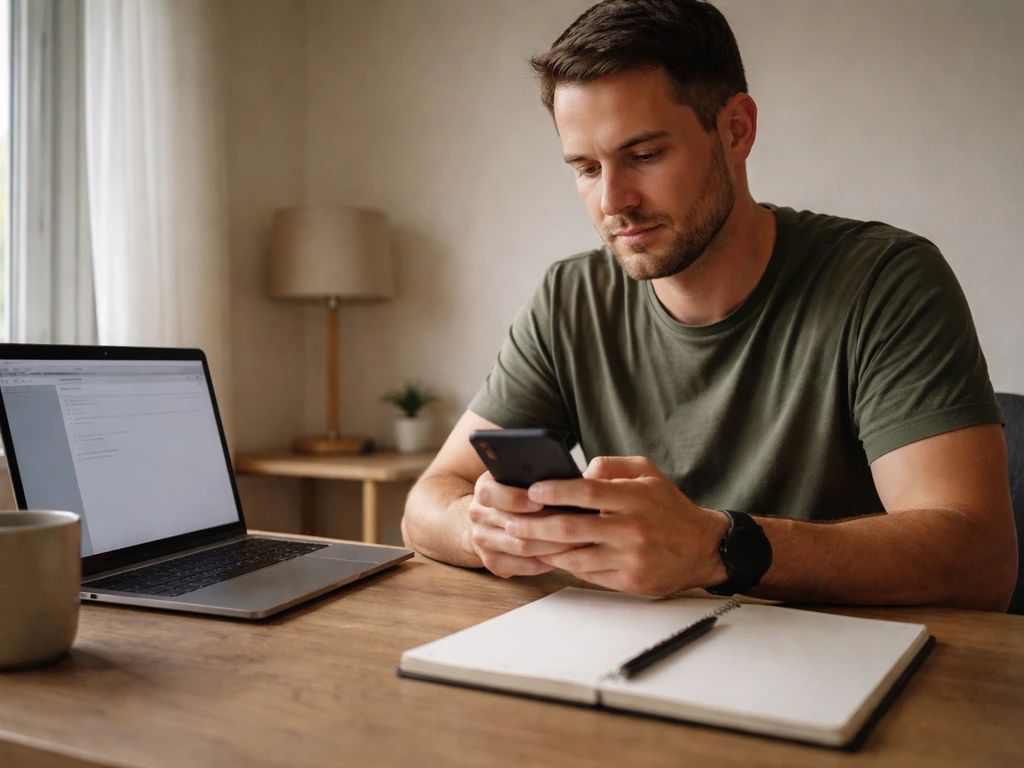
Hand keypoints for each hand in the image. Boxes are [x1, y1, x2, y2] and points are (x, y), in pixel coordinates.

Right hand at [466, 471, 588, 577]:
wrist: (488, 519)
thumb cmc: (515, 494)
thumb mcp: (520, 478)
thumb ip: (541, 475)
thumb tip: (582, 472)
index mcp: (484, 489)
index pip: (490, 493)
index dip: (516, 498)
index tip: (541, 502)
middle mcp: (478, 515)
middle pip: (512, 524)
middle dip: (548, 525)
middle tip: (577, 524)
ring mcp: (482, 540)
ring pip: (521, 547)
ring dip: (553, 546)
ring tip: (579, 541)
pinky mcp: (492, 562)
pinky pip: (524, 566)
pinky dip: (547, 562)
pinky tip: (565, 555)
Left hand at [507, 457, 730, 594]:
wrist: (702, 547)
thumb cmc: (668, 507)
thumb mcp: (647, 473)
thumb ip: (612, 466)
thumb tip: (580, 472)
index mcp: (635, 498)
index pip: (587, 492)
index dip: (555, 491)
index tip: (531, 490)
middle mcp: (632, 528)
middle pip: (572, 528)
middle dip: (534, 526)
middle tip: (510, 522)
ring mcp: (630, 557)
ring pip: (575, 556)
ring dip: (543, 550)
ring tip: (520, 541)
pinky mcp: (630, 581)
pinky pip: (588, 574)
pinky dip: (565, 566)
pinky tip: (548, 557)